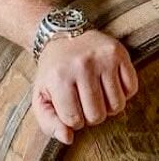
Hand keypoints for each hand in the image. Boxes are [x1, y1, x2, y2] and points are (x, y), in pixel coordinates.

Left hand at [31, 30, 137, 144]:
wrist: (60, 35)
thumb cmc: (52, 71)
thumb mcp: (40, 94)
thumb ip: (48, 121)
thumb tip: (67, 138)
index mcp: (58, 77)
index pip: (75, 121)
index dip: (73, 118)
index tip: (68, 104)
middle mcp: (81, 65)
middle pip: (98, 116)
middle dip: (90, 113)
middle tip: (82, 97)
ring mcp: (102, 58)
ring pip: (117, 106)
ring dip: (107, 105)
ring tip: (94, 90)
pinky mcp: (118, 53)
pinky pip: (131, 90)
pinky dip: (122, 92)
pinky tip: (107, 82)